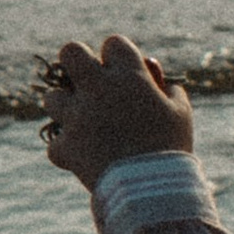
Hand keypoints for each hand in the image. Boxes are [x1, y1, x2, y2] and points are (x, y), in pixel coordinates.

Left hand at [39, 34, 194, 185]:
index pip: (113, 43)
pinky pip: (56, 144)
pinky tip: (81, 158)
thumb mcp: (181, 115)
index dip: (118, 57)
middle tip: (86, 82)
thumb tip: (161, 83)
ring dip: (66, 108)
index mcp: (129, 76)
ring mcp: (78, 117)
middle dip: (76, 63)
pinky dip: (68, 151)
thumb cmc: (171, 148)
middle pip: (70, 52)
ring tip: (81, 122)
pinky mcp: (66, 146)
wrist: (153, 191)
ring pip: (52, 98)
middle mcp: (98, 90)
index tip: (123, 73)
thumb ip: (171, 92)